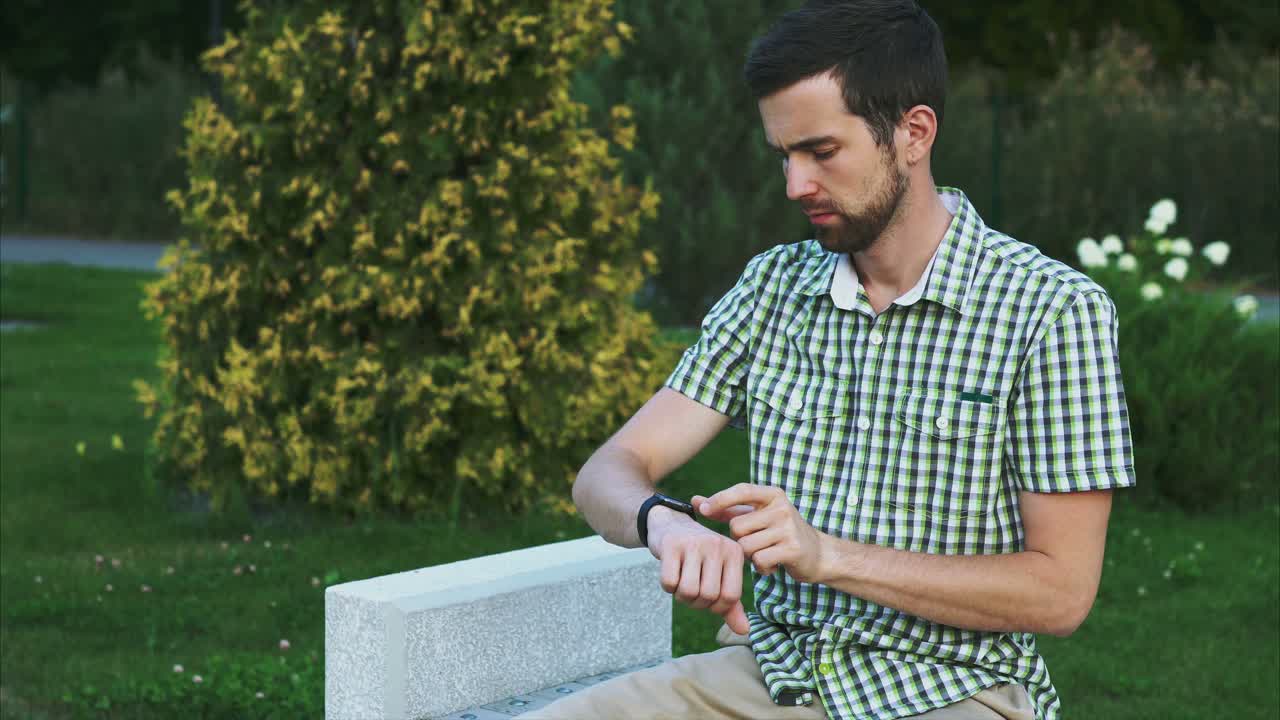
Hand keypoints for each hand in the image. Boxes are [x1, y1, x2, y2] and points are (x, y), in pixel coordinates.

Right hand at [646, 507, 750, 634]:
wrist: (671, 524)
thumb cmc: (700, 556)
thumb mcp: (719, 574)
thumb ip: (731, 604)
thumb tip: (744, 631)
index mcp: (735, 552)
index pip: (730, 596)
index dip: (716, 607)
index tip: (708, 599)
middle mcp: (718, 545)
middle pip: (708, 595)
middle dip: (697, 602)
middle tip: (692, 591)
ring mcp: (694, 543)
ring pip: (689, 591)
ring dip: (682, 596)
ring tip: (682, 584)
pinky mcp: (671, 544)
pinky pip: (669, 583)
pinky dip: (668, 587)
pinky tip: (670, 573)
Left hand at [697, 483, 827, 583]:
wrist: (818, 554)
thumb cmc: (779, 533)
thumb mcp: (757, 516)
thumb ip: (727, 509)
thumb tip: (696, 501)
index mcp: (772, 495)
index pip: (742, 490)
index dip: (720, 499)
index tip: (704, 509)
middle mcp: (782, 508)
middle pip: (737, 526)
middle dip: (739, 539)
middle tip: (756, 542)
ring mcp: (788, 528)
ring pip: (746, 546)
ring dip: (751, 555)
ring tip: (766, 552)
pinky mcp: (792, 549)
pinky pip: (759, 561)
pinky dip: (761, 567)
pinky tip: (773, 564)